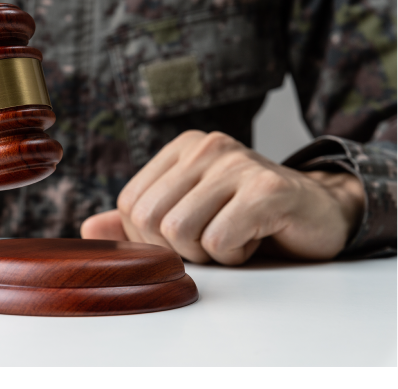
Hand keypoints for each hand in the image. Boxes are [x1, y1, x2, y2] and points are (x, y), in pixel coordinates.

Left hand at [81, 131, 364, 264]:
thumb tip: (87, 229)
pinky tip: (255, 237)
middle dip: (178, 247)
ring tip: (235, 234)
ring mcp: (238, 163)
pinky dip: (234, 254)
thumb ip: (136, 221)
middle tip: (213, 238)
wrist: (314, 213)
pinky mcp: (267, 189)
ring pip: (180, 232)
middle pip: (149, 220)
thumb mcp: (186, 214)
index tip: (188, 233)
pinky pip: (219, 240)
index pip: (130, 205)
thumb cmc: (245, 216)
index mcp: (182, 148)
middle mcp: (206, 146)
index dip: (151, 236)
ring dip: (207, 253)